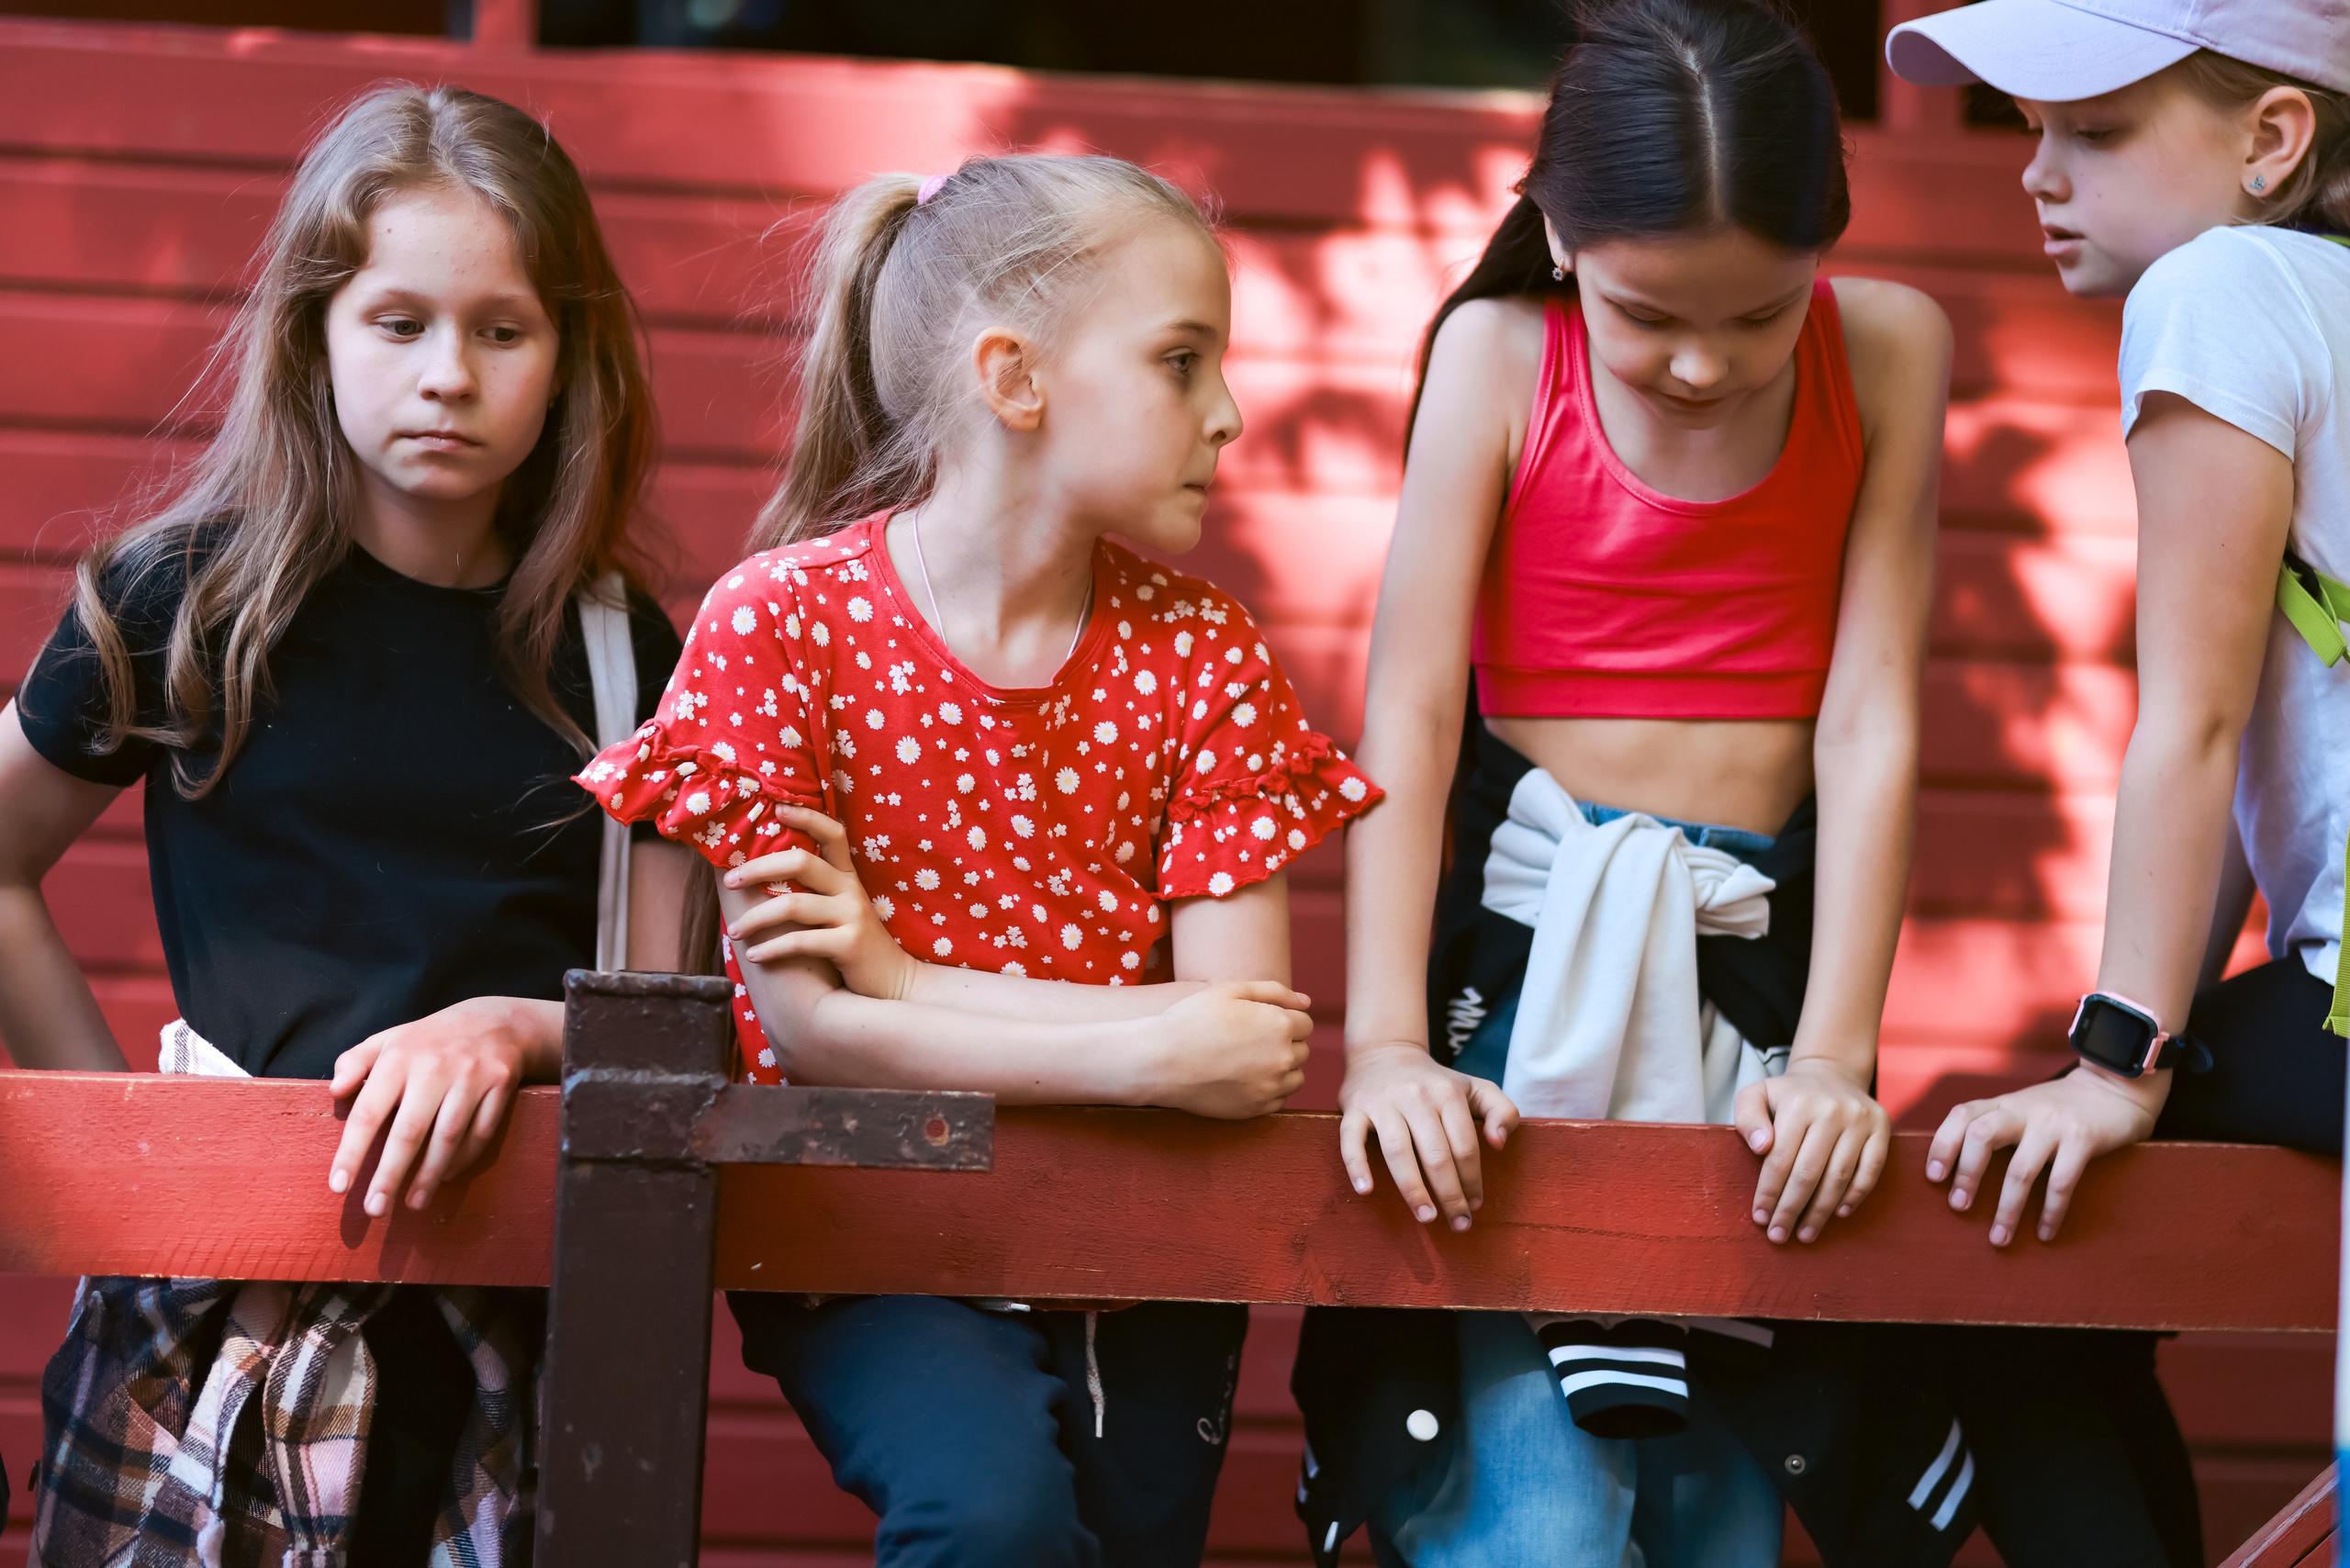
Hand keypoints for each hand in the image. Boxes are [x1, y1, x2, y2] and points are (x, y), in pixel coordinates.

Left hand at [327, 995, 559, 1216]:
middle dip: (390, 1174)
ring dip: (429, 1175)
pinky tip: (445, 1177)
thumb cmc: (431, 1040)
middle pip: (409, 1131)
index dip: (352, 1151)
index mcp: (400, 1057)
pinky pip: (481, 1132)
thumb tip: (334, 1090)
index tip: (339, 1185)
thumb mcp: (389, 1040)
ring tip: (413, 1203)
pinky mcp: (500, 1086)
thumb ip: (355, 1061)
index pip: (369, 1110)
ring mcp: (471, 1077)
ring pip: (448, 1137)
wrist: (497, 1021)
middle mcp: (435, 1067)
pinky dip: (464, 1159)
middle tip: (376, 1209)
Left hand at [724, 806, 915, 999]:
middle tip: (730, 880)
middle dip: (759, 868)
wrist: (895, 981)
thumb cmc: (856, 944)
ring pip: (793, 905)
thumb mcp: (843, 909)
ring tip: (734, 931)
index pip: (833, 834)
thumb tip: (766, 878)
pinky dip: (771, 949)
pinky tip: (754, 955)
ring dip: (755, 918)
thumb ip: (818, 891)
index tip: (776, 808)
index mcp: (847, 877)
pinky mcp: (850, 944)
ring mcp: (852, 916)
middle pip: (801, 862)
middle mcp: (851, 890)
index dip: (807, 817)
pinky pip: (801, 941)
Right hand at [1137, 980, 1314, 1118]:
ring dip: (1282, 1068)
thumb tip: (1306, 1002)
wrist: (1161, 1061)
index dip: (1284, 1020)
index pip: (1305, 1024)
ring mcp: (1271, 1086)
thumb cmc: (1193, 1019)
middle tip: (1251, 1041)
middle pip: (1302, 1050)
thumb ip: (1274, 992)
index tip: (1259, 1023)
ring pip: (1296, 1077)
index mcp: (1280, 1025)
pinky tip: (1245, 1080)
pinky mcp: (1257, 1109)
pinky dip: (1269, 1090)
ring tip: (1251, 1061)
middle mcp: (1282, 1058)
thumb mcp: (1231, 991)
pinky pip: (1279, 1100)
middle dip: (1284, 1043)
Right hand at [1337, 1042, 1519, 1231]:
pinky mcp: (1354, 1108)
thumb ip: (1502, 1111)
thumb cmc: (1435, 1082)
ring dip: (1413, 1190)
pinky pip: (1351, 1139)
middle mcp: (1416, 1096)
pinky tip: (1366, 1191)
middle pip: (1436, 1154)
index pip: (1465, 1146)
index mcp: (1447, 1094)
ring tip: (1426, 1217)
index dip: (1472, 1180)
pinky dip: (1357, 1165)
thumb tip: (1499, 1144)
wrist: (1385, 1053)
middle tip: (1458, 1223)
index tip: (1475, 1206)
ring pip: (1398, 1151)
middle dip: (1450, 1194)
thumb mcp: (1475, 1087)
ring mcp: (1383, 1103)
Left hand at [1734, 1057, 1890, 1243]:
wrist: (1831, 1074)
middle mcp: (1832, 1110)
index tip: (1760, 1218)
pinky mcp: (1881, 1128)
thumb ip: (1747, 1117)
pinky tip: (1838, 1214)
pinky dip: (1855, 1196)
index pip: (1780, 1159)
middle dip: (1791, 1209)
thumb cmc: (1788, 1095)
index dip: (1769, 1192)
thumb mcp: (1756, 1094)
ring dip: (1821, 1211)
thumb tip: (1760, 1146)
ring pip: (1839, 1176)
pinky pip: (1871, 1171)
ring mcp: (1860, 1120)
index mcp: (1798, 1103)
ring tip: (1805, 1233)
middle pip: (1809, 1173)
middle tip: (1780, 1235)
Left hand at [1926, 1065, 2163, 1244]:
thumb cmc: (2058, 1109)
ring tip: (1999, 1238)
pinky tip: (2044, 1233)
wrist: (2114, 1088)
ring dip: (2007, 1208)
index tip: (1932, 1177)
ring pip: (2020, 1168)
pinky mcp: (2083, 1138)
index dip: (1942, 1145)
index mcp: (2003, 1104)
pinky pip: (2061, 1181)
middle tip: (1958, 1207)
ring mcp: (2053, 1123)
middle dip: (1966, 1174)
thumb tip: (1957, 1170)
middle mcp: (2022, 1110)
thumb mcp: (2021, 1108)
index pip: (1961, 1116)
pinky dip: (2051, 1212)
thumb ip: (1995, 1127)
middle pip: (1981, 1135)